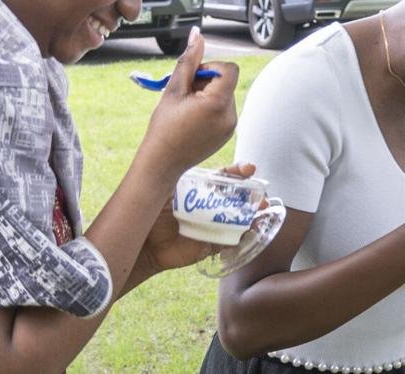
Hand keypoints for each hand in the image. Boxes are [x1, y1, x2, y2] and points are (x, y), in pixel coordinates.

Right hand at [137, 27, 238, 179]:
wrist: (162, 162)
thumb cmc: (164, 127)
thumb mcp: (173, 89)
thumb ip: (188, 60)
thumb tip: (198, 34)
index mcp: (218, 103)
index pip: (229, 69)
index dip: (210, 68)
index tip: (193, 78)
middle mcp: (230, 116)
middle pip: (226, 81)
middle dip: (206, 82)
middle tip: (185, 95)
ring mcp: (231, 127)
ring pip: (224, 94)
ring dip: (207, 94)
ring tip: (186, 108)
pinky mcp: (227, 134)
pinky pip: (224, 110)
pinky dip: (210, 107)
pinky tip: (192, 118)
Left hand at [138, 163, 260, 273]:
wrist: (143, 242)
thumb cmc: (150, 210)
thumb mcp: (165, 187)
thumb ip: (179, 174)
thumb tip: (191, 159)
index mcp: (200, 189)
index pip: (224, 178)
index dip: (238, 173)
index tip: (250, 169)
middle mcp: (209, 206)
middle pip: (237, 198)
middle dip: (252, 196)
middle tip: (262, 195)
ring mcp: (212, 225)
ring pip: (239, 219)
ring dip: (253, 215)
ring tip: (261, 212)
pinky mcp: (211, 245)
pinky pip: (231, 241)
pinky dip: (243, 237)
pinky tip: (250, 231)